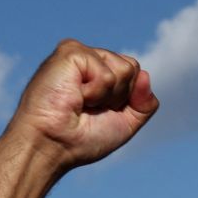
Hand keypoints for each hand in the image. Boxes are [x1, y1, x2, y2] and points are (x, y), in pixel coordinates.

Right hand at [3, 40, 158, 172]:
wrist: (52, 145)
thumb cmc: (80, 139)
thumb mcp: (125, 124)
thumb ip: (144, 103)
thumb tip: (146, 74)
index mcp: (99, 71)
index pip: (134, 73)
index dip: (126, 99)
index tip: (100, 113)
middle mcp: (89, 59)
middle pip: (132, 68)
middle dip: (119, 97)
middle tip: (89, 108)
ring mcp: (79, 53)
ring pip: (125, 69)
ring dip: (106, 96)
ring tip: (80, 102)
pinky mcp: (70, 51)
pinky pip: (107, 74)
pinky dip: (95, 93)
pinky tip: (74, 96)